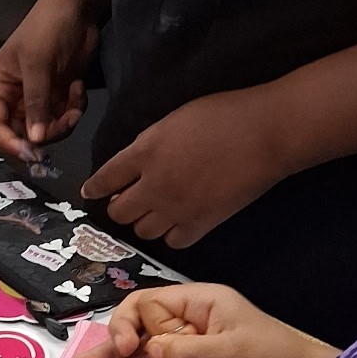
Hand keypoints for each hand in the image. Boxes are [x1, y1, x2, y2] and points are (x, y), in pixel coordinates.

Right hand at [0, 0, 99, 160]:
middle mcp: (13, 98)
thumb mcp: (37, 65)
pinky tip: (78, 87)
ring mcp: (36, 98)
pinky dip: (73, 109)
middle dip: (45, 134)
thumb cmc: (47, 28)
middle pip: (21, 134)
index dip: (10, 143)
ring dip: (63, 123)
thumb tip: (35, 140)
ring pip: (46, 130)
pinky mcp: (57, 96)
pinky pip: (63, 118)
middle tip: (64, 123)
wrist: (76, 8)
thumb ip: (35, 104)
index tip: (32, 153)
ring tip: (75, 101)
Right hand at [75, 284, 336, 357]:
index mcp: (199, 301)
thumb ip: (187, 349)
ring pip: (141, 347)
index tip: (132, 348)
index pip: (150, 303)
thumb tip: (149, 348)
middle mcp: (187, 318)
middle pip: (139, 323)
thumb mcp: (231, 351)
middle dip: (115, 340)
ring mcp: (186, 343)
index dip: (134, 323)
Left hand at [82, 89, 287, 246]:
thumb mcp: (174, 119)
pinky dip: (171, 234)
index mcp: (145, 152)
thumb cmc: (223, 115)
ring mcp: (176, 208)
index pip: (107, 177)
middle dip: (120, 206)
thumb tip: (135, 162)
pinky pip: (173, 242)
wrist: (265, 133)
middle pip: (119, 212)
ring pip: (143, 231)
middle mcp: (154, 185)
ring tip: (156, 210)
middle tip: (130, 199)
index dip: (96, 187)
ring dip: (144, 222)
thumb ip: (149, 144)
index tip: (91, 192)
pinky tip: (179, 222)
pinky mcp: (201, 224)